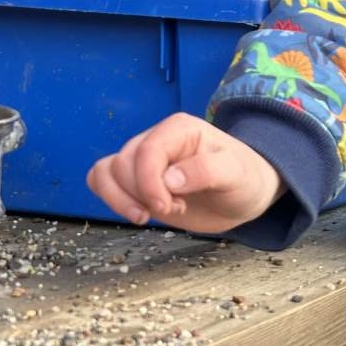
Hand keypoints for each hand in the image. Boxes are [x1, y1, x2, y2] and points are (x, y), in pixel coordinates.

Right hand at [87, 114, 280, 232]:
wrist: (244, 195)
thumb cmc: (244, 179)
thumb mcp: (236, 174)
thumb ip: (206, 171)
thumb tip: (169, 180)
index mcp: (179, 130)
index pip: (147, 151)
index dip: (148, 182)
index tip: (164, 207)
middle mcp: (156, 140)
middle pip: (123, 164)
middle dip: (141, 194)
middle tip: (176, 208)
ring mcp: (143, 160)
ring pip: (106, 172)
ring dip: (122, 199)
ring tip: (150, 215)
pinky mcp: (136, 180)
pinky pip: (102, 180)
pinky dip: (111, 198)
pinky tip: (137, 212)